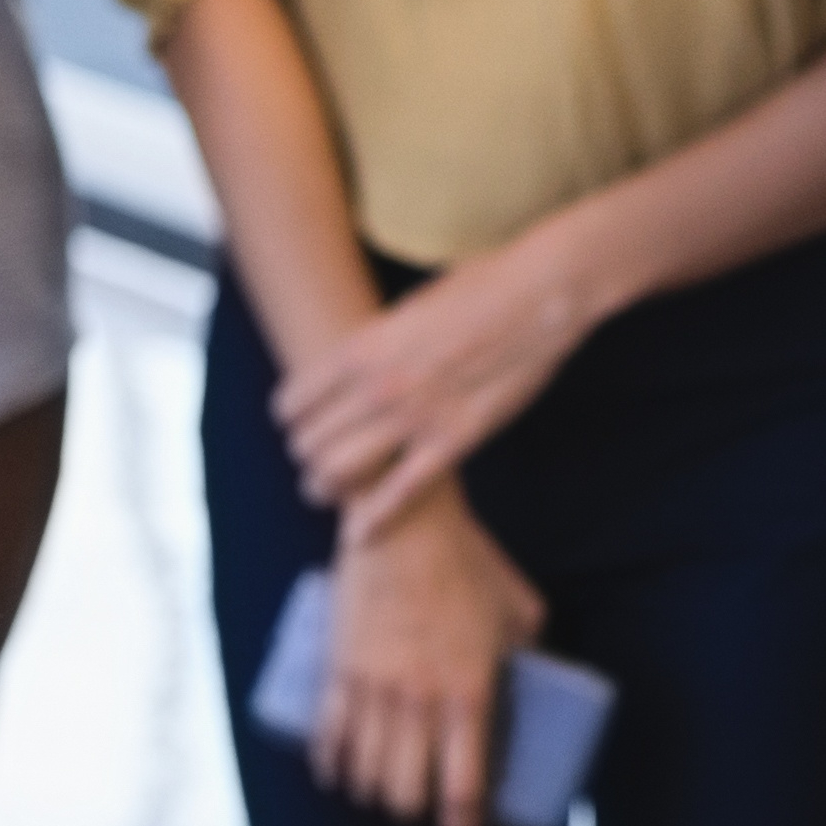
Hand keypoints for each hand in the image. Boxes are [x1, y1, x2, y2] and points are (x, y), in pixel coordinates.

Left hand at [275, 232, 595, 537]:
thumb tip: (359, 365)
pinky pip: (400, 493)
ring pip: (341, 472)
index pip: (295, 400)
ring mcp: (415, 417)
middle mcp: (378, 385)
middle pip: (311, 442)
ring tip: (321, 492)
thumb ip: (378, 344)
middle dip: (305, 456)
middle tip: (310, 462)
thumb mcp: (407, 309)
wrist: (536, 296)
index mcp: (362, 347)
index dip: (290, 418)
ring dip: (323, 487)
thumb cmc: (476, 290)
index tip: (295, 424)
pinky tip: (358, 535)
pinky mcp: (453, 442)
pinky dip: (374, 519)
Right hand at [310, 487, 540, 825]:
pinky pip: (328, 735)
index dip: (461, 822)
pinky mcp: (339, 667)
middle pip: (405, 792)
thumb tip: (543, 674)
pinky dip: (331, 766)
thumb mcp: (519, 608)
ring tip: (383, 791)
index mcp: (469, 690)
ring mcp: (373, 686)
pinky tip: (337, 776)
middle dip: (414, 811)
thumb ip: (531, 647)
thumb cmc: (468, 560)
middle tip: (423, 805)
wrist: (402, 519)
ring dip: (374, 794)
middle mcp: (418, 698)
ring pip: (365, 772)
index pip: (462, 785)